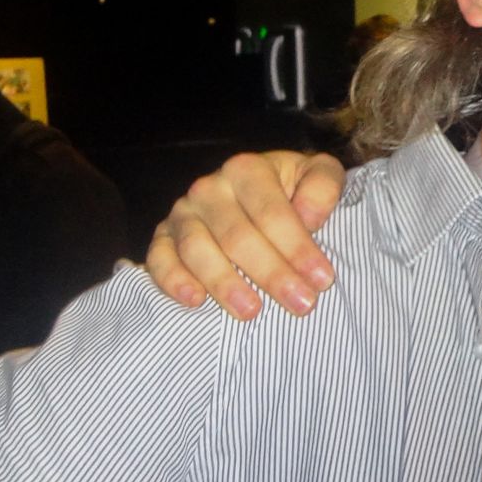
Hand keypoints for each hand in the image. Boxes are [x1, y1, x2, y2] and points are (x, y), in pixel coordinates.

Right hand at [144, 151, 345, 316]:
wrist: (257, 196)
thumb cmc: (293, 190)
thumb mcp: (317, 174)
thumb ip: (322, 186)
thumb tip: (309, 217)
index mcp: (247, 169)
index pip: (271, 212)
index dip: (297, 247)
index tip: (322, 280)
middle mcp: (209, 188)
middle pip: (237, 236)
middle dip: (272, 274)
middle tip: (301, 304)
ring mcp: (182, 213)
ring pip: (197, 250)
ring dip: (224, 284)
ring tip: (252, 312)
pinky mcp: (163, 237)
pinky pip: (159, 258)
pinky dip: (173, 280)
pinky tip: (195, 301)